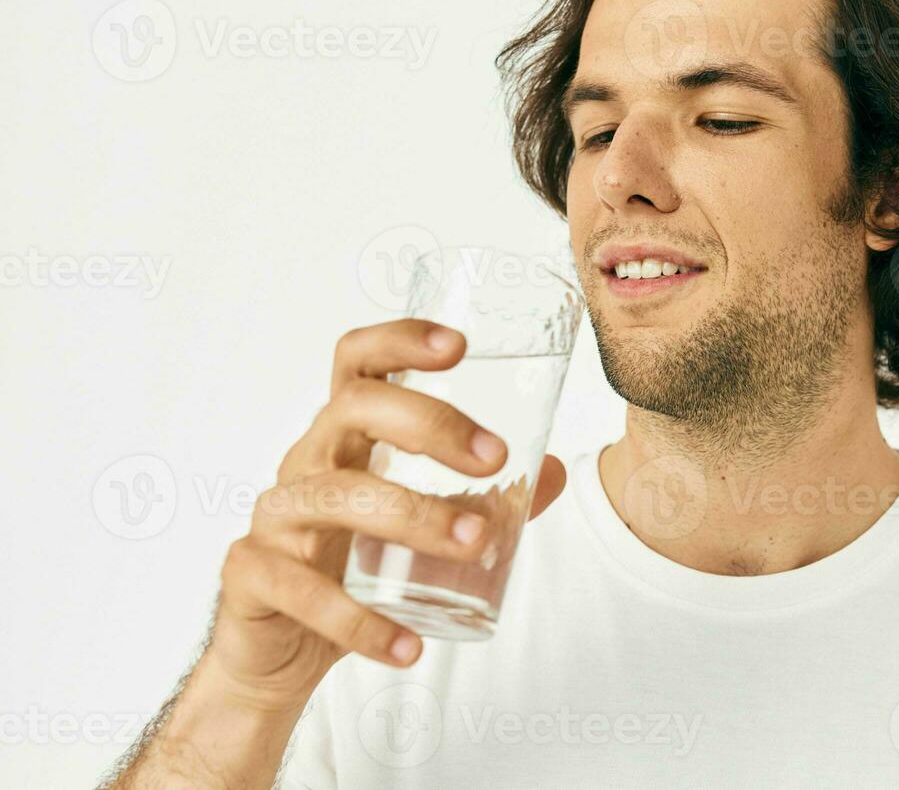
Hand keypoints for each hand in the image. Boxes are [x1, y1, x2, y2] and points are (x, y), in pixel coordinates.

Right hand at [204, 319, 563, 711]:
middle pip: (355, 408)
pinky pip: (306, 593)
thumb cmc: (351, 568)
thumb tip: (552, 472)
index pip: (358, 364)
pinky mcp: (252, 576)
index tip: (459, 345)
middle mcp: (305, 463)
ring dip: (415, 516)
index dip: (400, 340)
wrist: (278, 653)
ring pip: (338, 495)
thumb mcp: (424, 527)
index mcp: (344, 438)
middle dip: (430, 424)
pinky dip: (362, 623)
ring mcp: (275, 517)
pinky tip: (409, 645)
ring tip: (476, 544)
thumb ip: (486, 500)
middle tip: (494, 459)